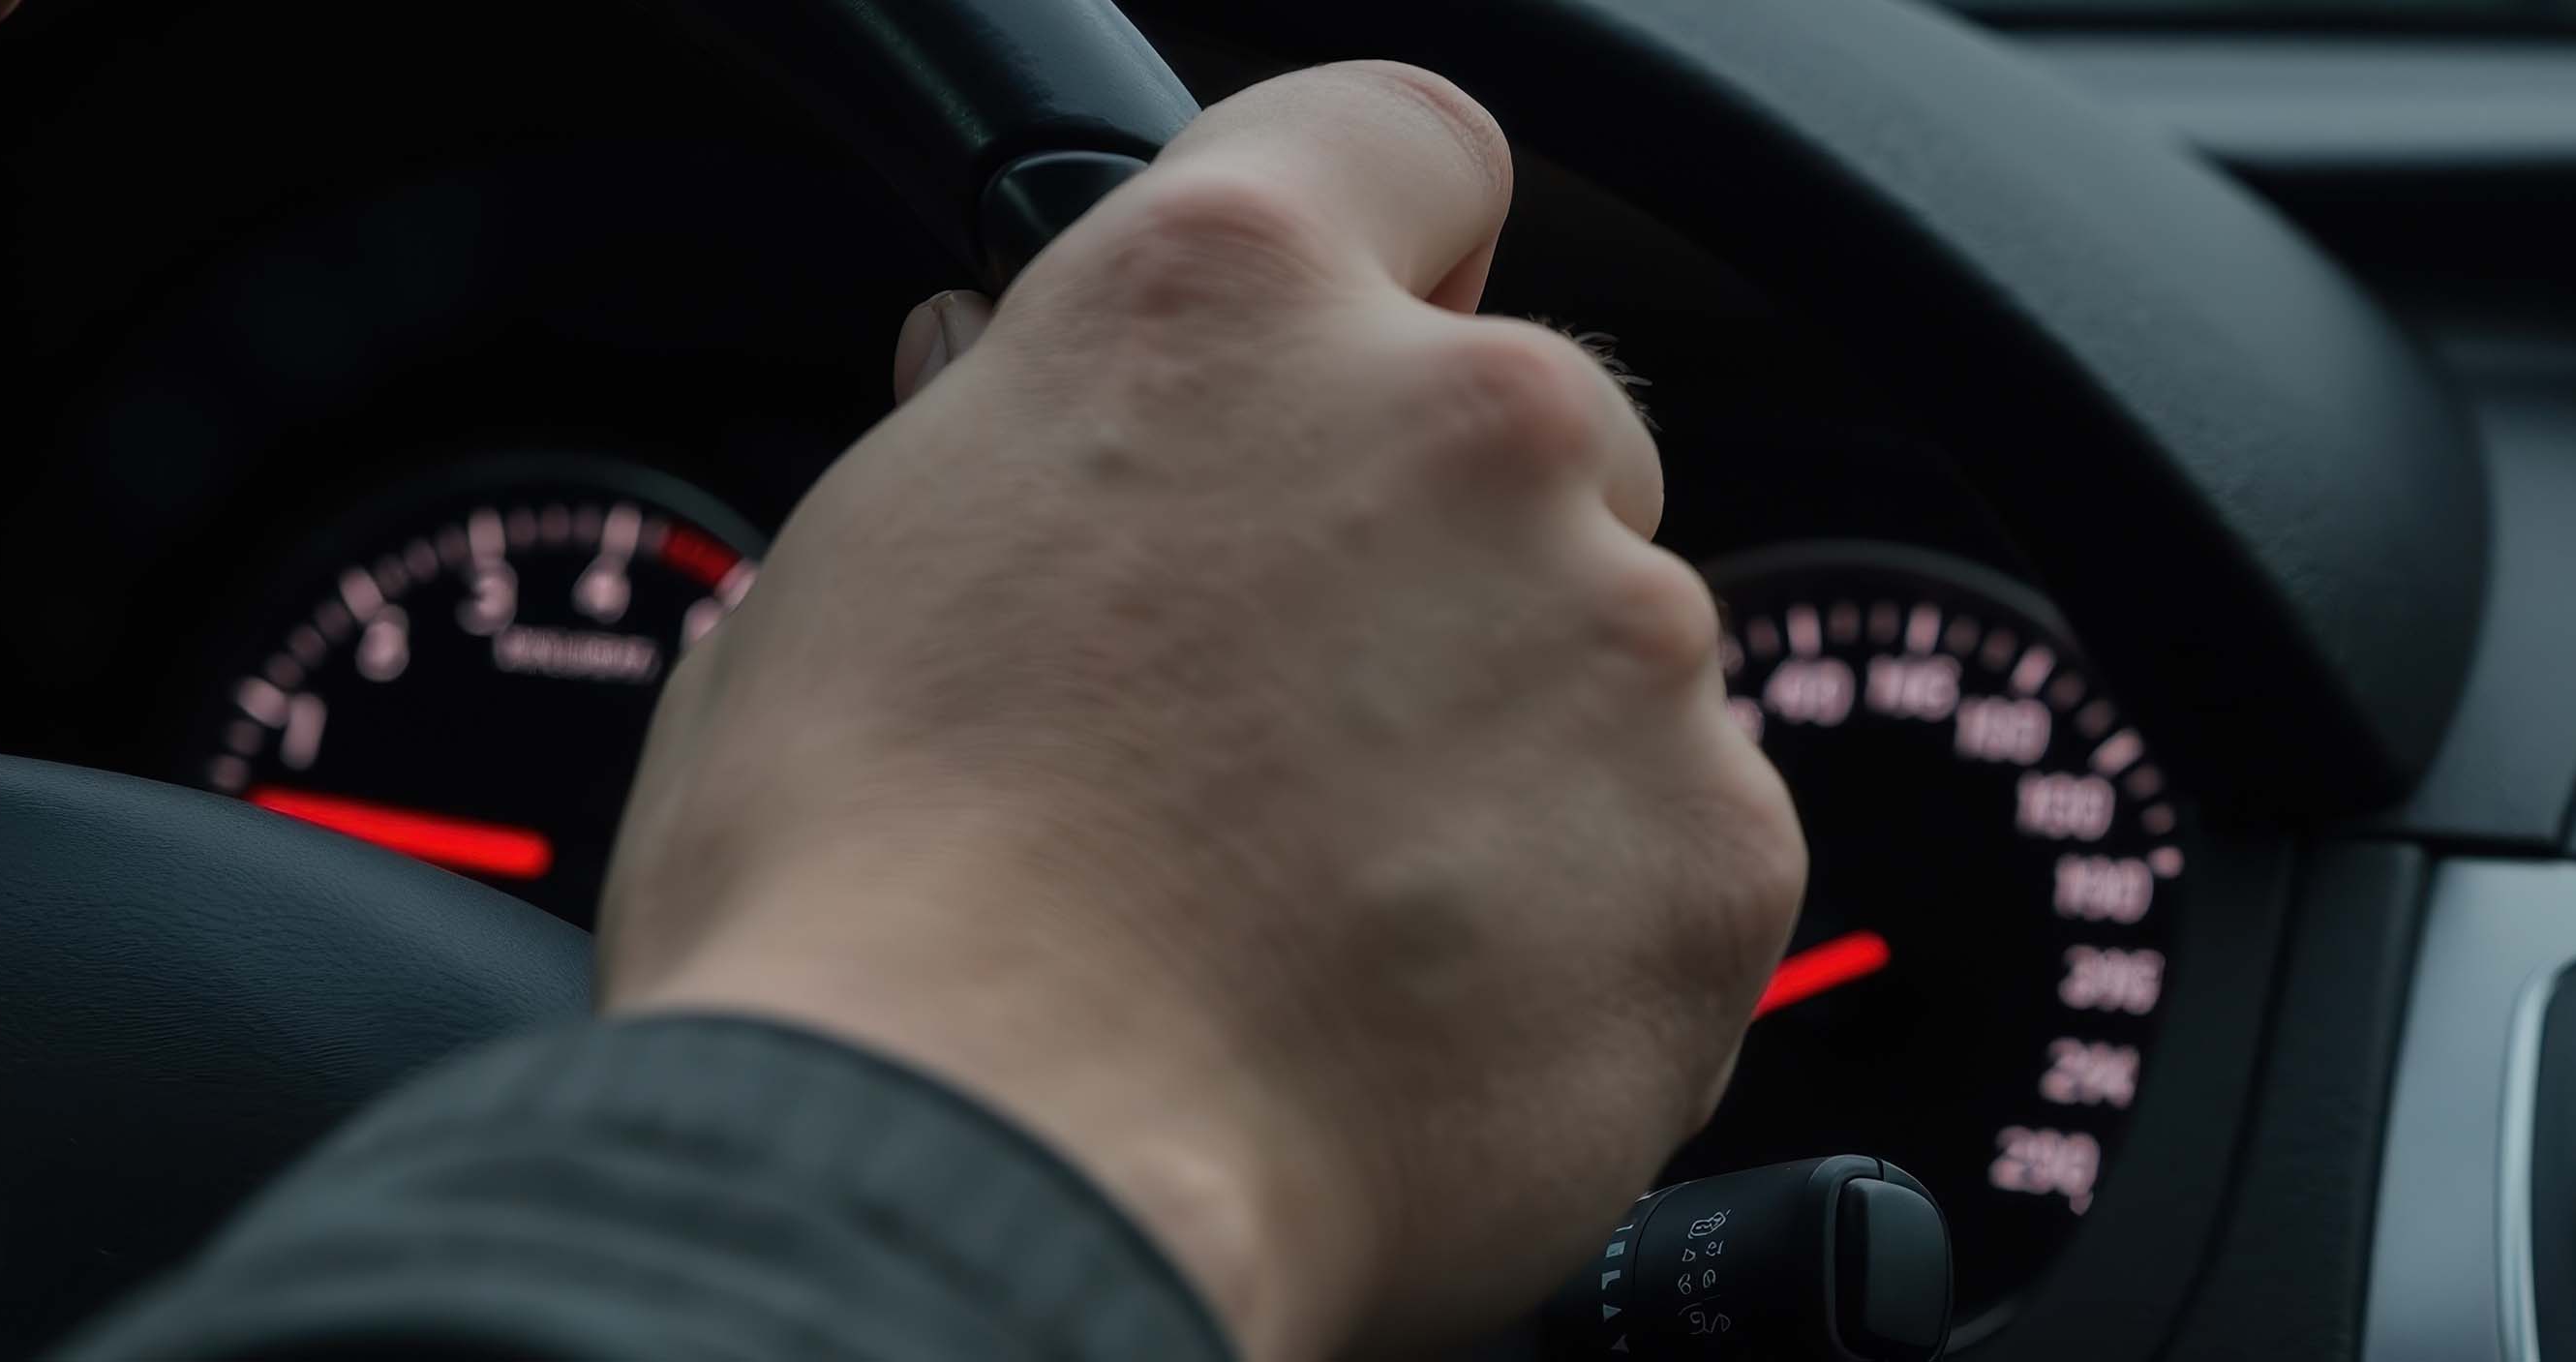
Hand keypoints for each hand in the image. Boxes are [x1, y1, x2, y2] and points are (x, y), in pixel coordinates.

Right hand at [596, 62, 1805, 1361]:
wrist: (986, 1177)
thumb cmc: (863, 906)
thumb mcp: (855, 573)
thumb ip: (993, 438)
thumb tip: (1001, 378)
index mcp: (1227, 298)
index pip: (1408, 147)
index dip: (1391, 250)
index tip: (1367, 348)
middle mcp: (1464, 420)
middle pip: (1542, 423)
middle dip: (1453, 551)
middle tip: (1299, 730)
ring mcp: (1623, 632)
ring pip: (1622, 648)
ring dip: (1522, 746)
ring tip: (1332, 910)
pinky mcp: (1721, 845)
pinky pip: (1690, 846)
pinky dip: (1596, 921)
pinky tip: (1428, 1010)